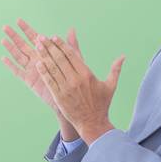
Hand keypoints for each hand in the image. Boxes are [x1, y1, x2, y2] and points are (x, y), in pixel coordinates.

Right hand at [1, 19, 66, 113]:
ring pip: (18, 56)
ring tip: (3, 39)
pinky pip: (18, 71)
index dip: (26, 29)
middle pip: (22, 45)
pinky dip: (11, 65)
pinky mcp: (30, 80)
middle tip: (5, 27)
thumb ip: (69, 45)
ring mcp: (32, 69)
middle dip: (14, 36)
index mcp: (45, 52)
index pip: (33, 37)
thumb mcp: (72, 59)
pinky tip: (4, 58)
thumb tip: (71, 29)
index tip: (18, 20)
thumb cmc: (71, 76)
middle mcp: (36, 58)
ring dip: (10, 48)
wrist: (70, 95)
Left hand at [34, 30, 125, 146]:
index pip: (71, 55)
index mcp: (87, 74)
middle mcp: (75, 79)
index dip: (61, 44)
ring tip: (37, 46)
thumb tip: (123, 56)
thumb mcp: (110, 86)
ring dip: (44, 56)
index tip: (54, 37)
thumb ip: (115, 69)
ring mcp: (66, 88)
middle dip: (49, 47)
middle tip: (41, 37)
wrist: (93, 124)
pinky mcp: (59, 97)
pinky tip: (38, 64)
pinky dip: (43, 72)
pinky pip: (49, 81)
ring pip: (53, 68)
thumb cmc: (102, 105)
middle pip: (60, 59)